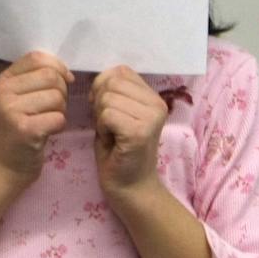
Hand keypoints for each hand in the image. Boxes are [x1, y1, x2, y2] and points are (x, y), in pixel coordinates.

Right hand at [0, 50, 71, 190]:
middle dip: (62, 92)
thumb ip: (34, 81)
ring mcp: (12, 110)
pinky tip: (48, 132)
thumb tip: (66, 73)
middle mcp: (4, 92)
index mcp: (3, 80)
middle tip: (53, 107)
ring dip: (61, 111)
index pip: (37, 58)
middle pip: (51, 77)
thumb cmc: (15, 132)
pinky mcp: (25, 130)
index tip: (63, 81)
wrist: (2, 167)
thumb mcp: (17, 99)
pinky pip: (58, 118)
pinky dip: (59, 126)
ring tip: (48, 120)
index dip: (57, 66)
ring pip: (57, 97)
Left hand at [90, 66, 167, 202]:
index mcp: (153, 96)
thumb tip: (101, 75)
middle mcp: (158, 104)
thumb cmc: (118, 148)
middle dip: (100, 103)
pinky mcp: (140, 132)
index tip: (108, 110)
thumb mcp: (118, 111)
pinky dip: (102, 128)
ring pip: (107, 98)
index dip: (103, 87)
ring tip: (113, 134)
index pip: (119, 71)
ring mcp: (151, 118)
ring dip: (101, 117)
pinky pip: (106, 114)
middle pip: (110, 82)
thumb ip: (114, 91)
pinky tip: (113, 141)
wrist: (130, 185)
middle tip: (111, 125)